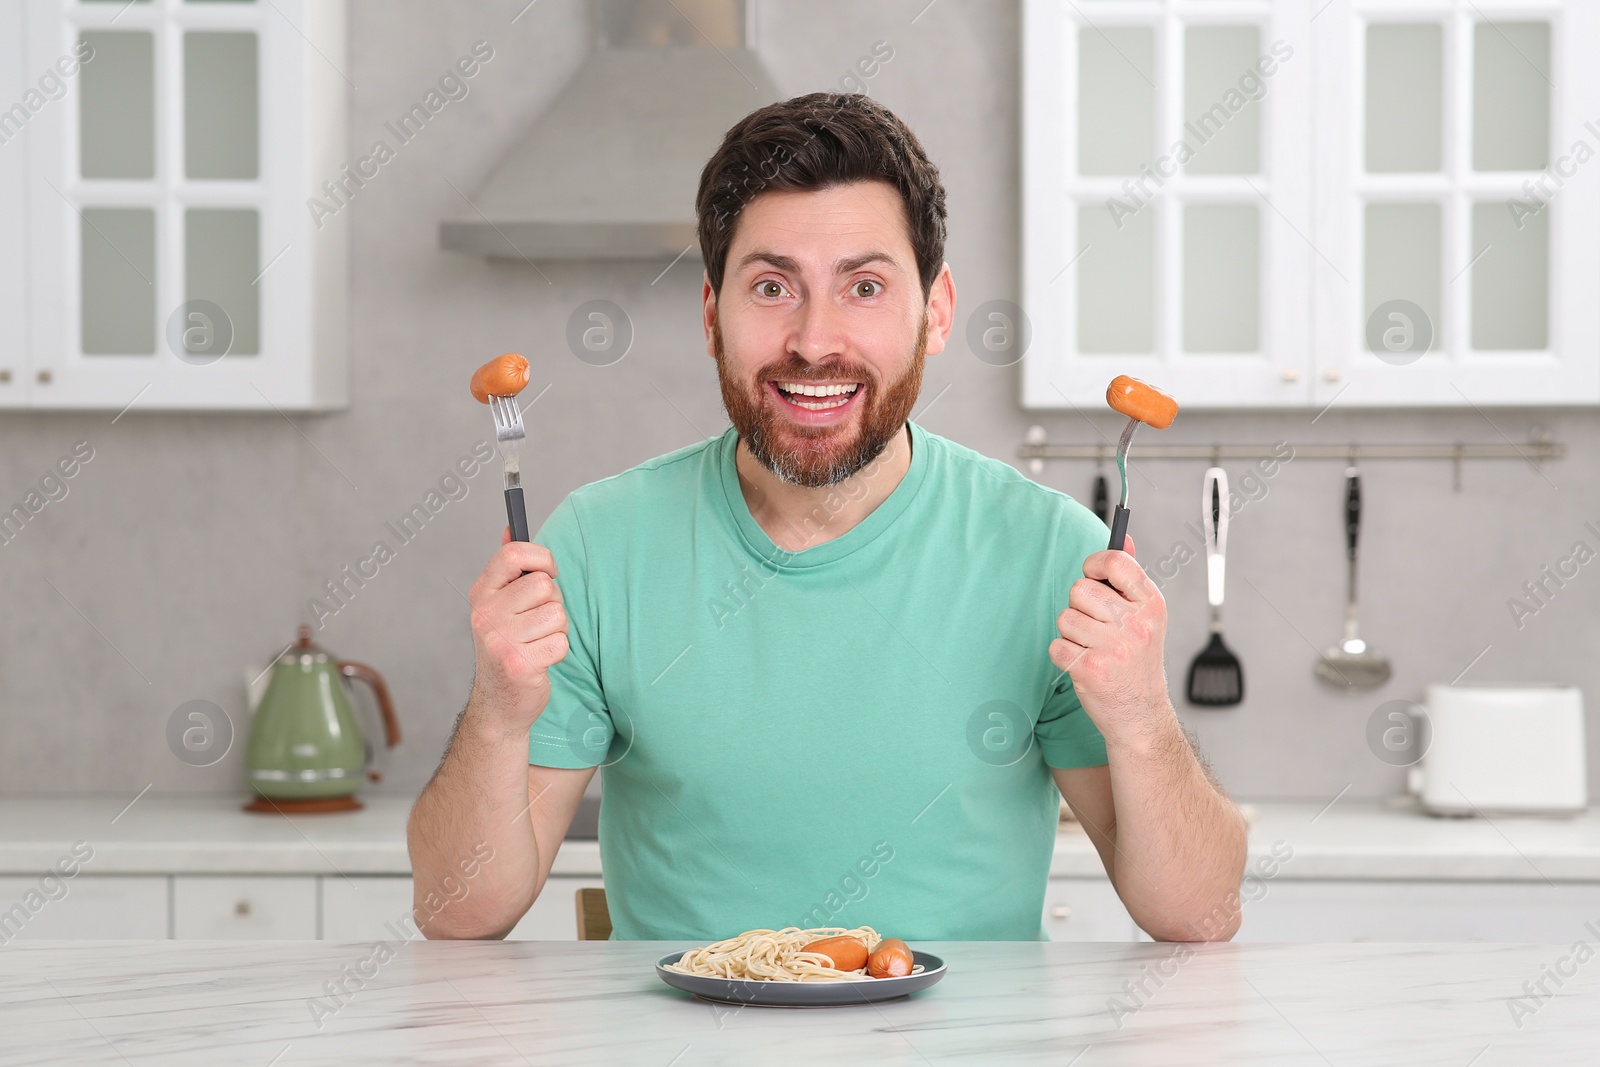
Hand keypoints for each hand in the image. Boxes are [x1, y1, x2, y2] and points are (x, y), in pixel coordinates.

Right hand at [465, 528, 568, 733]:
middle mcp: (486, 614)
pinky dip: (558, 651)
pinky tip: (540, 660)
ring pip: (557, 613)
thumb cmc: (508, 647)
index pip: (514, 553)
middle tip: (537, 623)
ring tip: (538, 643)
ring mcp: (500, 640)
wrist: (500, 704)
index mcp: (481, 593)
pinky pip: (561, 641)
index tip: (547, 573)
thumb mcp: (500, 605)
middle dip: (553, 603)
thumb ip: (508, 569)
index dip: (542, 559)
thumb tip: (511, 528)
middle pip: (545, 585)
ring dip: (557, 629)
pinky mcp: (520, 664)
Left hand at [1048, 537, 1174, 741]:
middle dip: (1080, 606)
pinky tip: (1084, 664)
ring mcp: (1113, 648)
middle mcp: (1135, 625)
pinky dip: (1064, 655)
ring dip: (1071, 633)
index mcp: (1151, 605)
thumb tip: (1122, 537)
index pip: (1116, 562)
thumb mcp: (1144, 617)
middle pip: (1081, 589)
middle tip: (1097, 628)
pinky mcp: (1090, 669)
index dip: (1095, 564)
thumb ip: (1130, 578)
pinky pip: (1056, 645)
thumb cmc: (1137, 663)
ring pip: (1065, 617)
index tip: (1093, 576)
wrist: (1141, 716)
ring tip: (1092, 648)